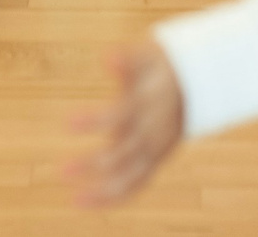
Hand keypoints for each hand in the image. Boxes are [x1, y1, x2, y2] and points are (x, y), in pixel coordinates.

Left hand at [67, 42, 185, 207]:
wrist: (196, 85)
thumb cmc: (162, 67)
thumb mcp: (149, 56)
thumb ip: (128, 59)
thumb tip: (107, 57)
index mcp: (148, 104)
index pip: (118, 116)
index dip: (93, 121)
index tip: (67, 123)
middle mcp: (153, 132)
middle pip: (123, 154)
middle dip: (92, 164)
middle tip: (62, 170)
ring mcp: (156, 150)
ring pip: (132, 177)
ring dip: (103, 190)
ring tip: (75, 199)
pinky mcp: (156, 161)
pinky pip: (136, 185)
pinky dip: (114, 198)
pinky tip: (86, 202)